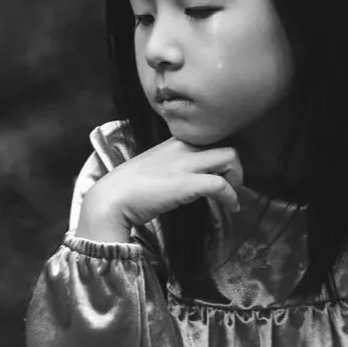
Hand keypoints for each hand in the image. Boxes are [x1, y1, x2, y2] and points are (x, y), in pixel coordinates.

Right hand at [78, 137, 243, 241]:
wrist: (110, 199)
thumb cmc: (127, 188)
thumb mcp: (153, 168)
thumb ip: (171, 166)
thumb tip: (185, 180)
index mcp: (174, 142)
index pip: (210, 139)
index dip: (222, 155)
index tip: (223, 172)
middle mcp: (182, 147)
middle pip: (226, 144)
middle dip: (236, 167)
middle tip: (232, 186)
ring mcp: (185, 164)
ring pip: (230, 157)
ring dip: (237, 178)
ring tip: (232, 196)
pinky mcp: (186, 183)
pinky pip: (221, 185)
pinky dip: (231, 197)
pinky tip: (231, 207)